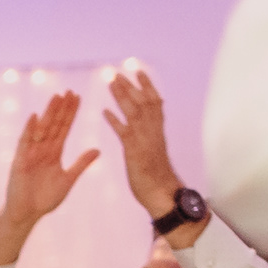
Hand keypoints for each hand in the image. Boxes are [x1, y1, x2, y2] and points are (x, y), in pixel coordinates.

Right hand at [0, 90, 99, 247]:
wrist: (27, 214)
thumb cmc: (45, 199)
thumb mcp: (68, 179)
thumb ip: (81, 164)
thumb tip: (98, 149)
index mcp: (54, 152)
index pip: (64, 128)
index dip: (71, 113)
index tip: (78, 97)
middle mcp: (42, 149)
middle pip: (54, 124)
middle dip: (61, 108)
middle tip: (69, 91)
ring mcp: (30, 154)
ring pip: (41, 129)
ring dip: (48, 113)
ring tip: (56, 97)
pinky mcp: (20, 162)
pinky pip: (25, 143)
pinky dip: (29, 130)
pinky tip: (34, 116)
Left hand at [101, 67, 183, 220]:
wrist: (162, 195)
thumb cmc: (156, 177)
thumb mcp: (153, 152)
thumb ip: (150, 137)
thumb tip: (148, 128)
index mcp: (157, 132)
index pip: (155, 102)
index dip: (147, 86)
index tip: (139, 72)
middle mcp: (153, 132)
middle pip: (144, 103)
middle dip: (131, 86)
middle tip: (118, 72)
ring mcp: (145, 142)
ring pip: (135, 113)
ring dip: (123, 96)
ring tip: (111, 83)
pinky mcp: (135, 153)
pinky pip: (125, 134)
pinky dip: (115, 121)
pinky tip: (104, 112)